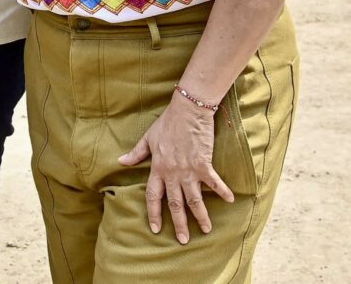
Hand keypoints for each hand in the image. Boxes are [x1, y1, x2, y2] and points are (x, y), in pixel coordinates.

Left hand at [118, 93, 234, 243]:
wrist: (187, 111)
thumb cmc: (167, 123)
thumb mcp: (148, 138)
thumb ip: (136, 153)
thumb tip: (120, 161)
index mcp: (158, 168)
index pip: (154, 196)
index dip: (153, 213)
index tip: (154, 228)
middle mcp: (172, 173)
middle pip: (175, 204)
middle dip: (179, 224)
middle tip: (182, 240)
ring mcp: (189, 170)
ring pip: (194, 200)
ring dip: (201, 216)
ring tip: (206, 230)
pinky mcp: (204, 164)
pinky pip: (214, 183)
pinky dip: (222, 191)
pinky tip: (230, 200)